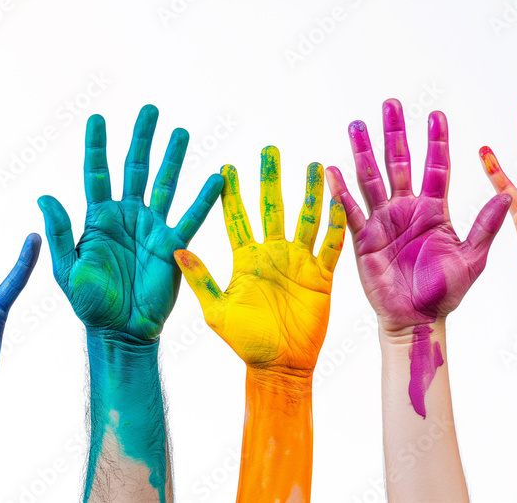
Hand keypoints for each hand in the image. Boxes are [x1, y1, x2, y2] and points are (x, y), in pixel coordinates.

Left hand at [37, 106, 223, 342]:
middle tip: (149, 110)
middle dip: (141, 139)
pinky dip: (205, 197)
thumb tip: (44, 197)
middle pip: (135, 168)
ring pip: (165, 183)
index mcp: (98, 219)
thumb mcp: (66, 269)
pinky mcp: (174, 244)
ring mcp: (152, 228)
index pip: (96, 173)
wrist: (121, 331)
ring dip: (173, 158)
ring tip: (180, 132)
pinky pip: (192, 216)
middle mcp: (127, 216)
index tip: (97, 118)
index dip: (97, 146)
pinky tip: (218, 177)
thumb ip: (59, 233)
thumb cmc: (90, 304)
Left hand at [174, 146, 344, 374]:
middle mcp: (272, 254)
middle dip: (271, 179)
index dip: (231, 194)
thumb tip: (175, 250)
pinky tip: (341, 200)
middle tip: (269, 150)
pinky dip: (336, 223)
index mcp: (246, 259)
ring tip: (312, 165)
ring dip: (310, 193)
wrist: (279, 366)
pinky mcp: (321, 276)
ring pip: (306, 218)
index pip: (237, 218)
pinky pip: (331, 245)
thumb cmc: (245, 342)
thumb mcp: (216, 309)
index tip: (226, 167)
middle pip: (272, 207)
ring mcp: (298, 262)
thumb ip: (200, 278)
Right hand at [325, 99, 510, 334]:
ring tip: (357, 125)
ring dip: (364, 152)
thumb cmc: (446, 291)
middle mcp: (406, 208)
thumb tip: (505, 197)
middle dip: (395, 133)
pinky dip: (340, 191)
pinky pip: (350, 210)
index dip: (436, 141)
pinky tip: (332, 170)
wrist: (418, 318)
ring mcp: (383, 220)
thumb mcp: (473, 258)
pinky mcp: (364, 238)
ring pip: (372, 178)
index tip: (436, 114)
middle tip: (391, 104)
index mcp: (434, 209)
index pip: (435, 166)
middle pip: (399, 162)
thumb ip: (485, 226)